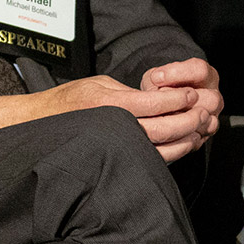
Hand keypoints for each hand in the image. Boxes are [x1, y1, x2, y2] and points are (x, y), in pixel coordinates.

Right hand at [0, 74, 194, 158]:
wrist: (40, 125)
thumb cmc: (69, 101)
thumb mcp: (98, 83)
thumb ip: (129, 92)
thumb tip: (161, 98)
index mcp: (110, 104)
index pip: (155, 103)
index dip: (178, 100)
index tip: (191, 96)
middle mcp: (113, 128)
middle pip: (163, 129)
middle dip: (188, 121)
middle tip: (203, 113)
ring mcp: (114, 148)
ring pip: (160, 150)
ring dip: (184, 141)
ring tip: (198, 131)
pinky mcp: (115, 160)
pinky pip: (149, 160)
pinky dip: (171, 154)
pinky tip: (182, 146)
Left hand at [137, 57, 224, 162]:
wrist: (159, 107)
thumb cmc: (159, 87)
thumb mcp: (155, 78)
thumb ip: (156, 80)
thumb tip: (154, 87)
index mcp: (205, 77)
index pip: (201, 70)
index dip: (179, 73)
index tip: (157, 77)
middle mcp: (212, 97)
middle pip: (212, 99)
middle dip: (184, 100)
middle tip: (160, 100)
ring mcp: (210, 119)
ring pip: (208, 121)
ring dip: (182, 119)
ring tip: (162, 115)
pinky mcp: (201, 137)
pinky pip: (196, 140)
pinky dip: (179, 136)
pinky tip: (165, 130)